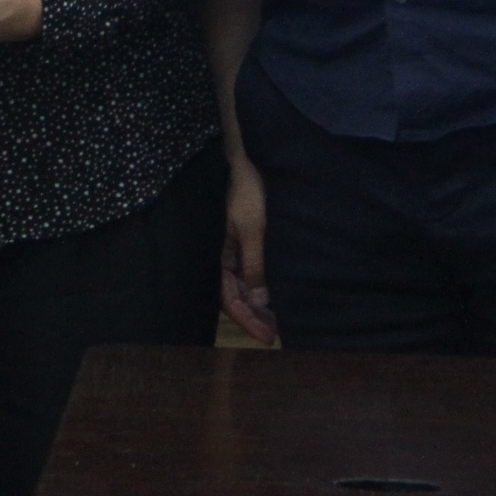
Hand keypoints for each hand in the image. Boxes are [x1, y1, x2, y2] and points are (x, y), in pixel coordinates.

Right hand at [221, 152, 278, 345]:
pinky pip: (248, 268)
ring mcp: (233, 244)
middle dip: (254, 315)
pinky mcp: (244, 235)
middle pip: (235, 294)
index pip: (229, 298)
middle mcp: (224, 253)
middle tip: (276, 333)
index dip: (248, 319)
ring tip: (277, 318)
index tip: (268, 338)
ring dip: (257, 301)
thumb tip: (258, 300)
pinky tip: (272, 290)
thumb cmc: (247, 190)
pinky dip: (259, 283)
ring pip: (242, 283)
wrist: (247, 156)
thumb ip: (254, 264)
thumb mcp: (253, 228)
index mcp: (219, 254)